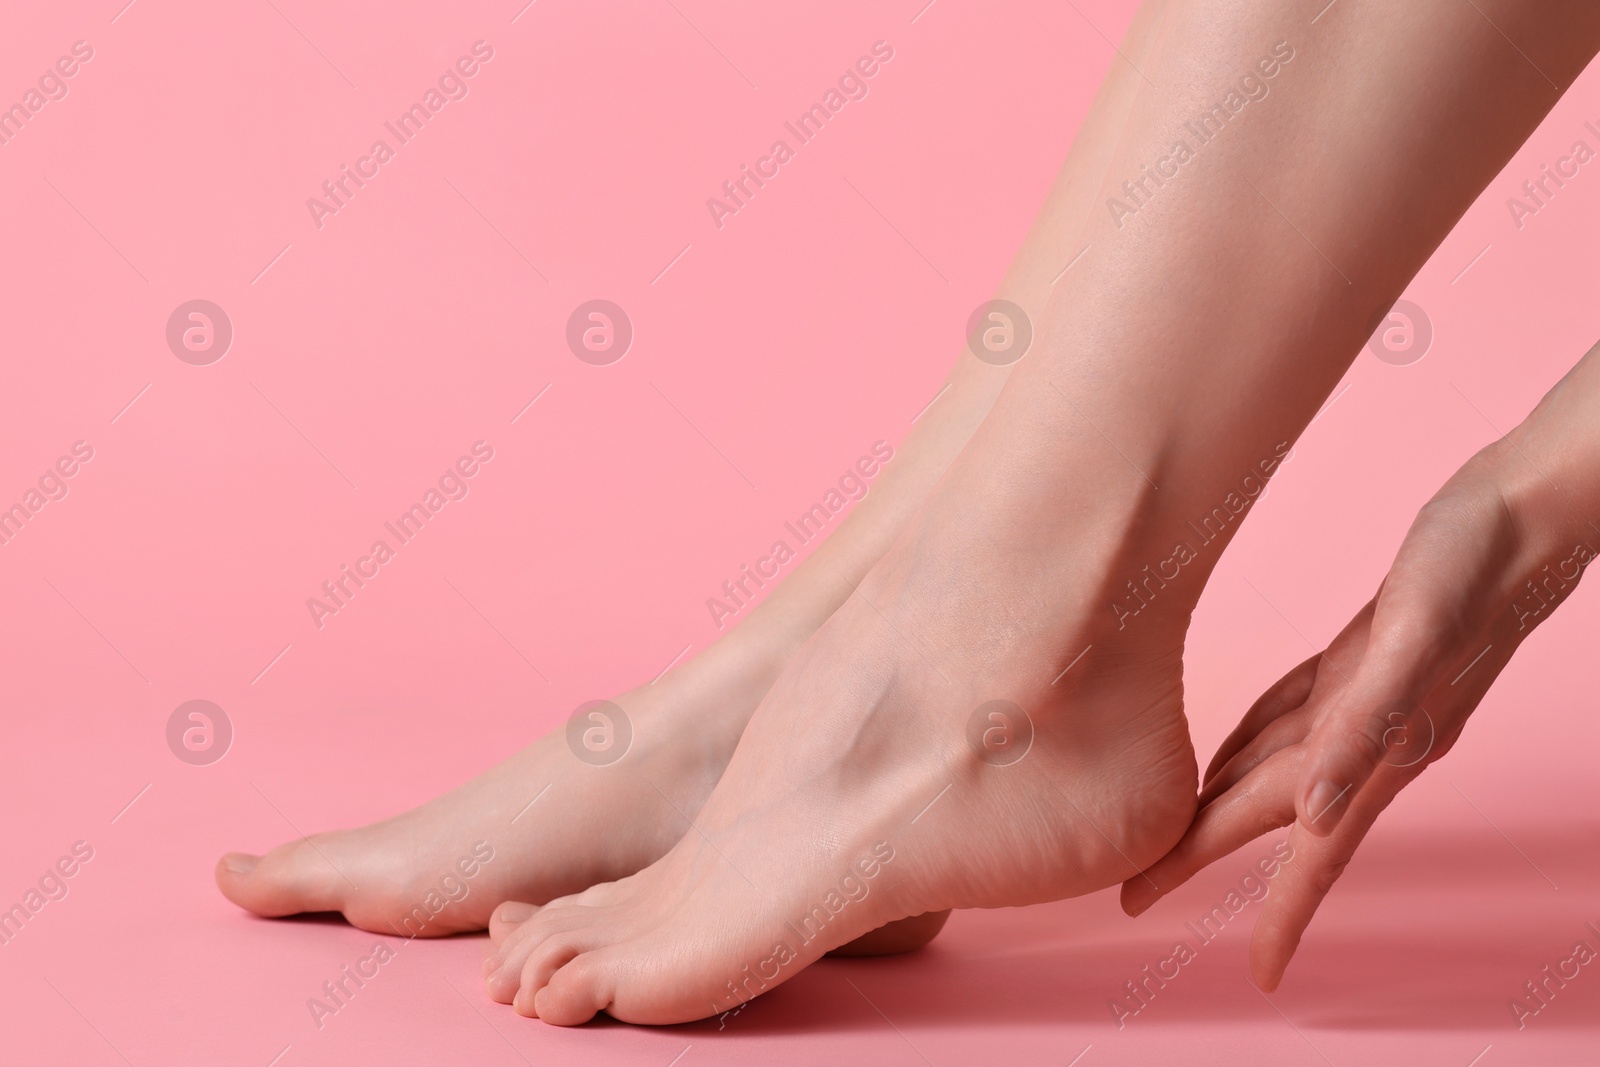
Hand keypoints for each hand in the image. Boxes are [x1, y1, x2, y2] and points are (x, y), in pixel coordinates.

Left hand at [1120, 439, 1593, 988]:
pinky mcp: (1360, 659)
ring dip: (1226, 807)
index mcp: (1380, 744)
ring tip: (1173, 837)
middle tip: (1137, 893)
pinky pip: (1292, 716)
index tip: (1260, 975)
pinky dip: (1254, 740)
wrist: (1524, 511)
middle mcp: (1370, 734)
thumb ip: (1368, 725)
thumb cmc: (1473, 565)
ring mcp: (1366, 698)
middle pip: (1267, 813)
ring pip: (1276, 768)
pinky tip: (1231, 749)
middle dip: (1203, 856)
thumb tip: (1315, 815)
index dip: (1280, 913)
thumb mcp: (1416, 634)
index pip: (1309, 849)